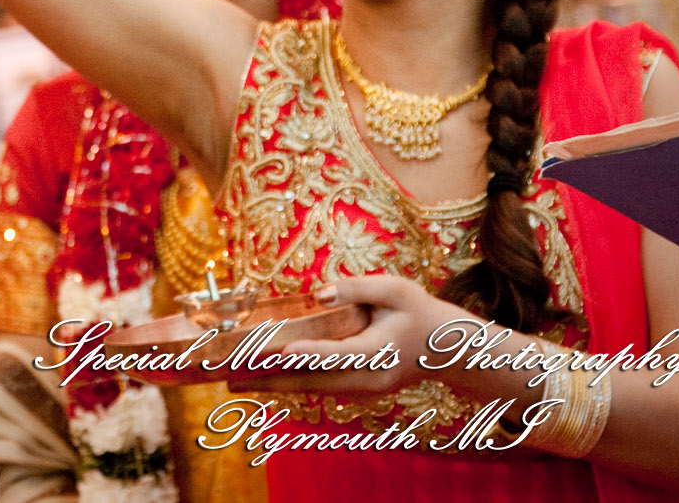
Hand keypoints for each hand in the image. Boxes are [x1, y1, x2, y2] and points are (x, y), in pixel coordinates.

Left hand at [226, 274, 447, 394]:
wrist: (445, 348)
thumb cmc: (418, 311)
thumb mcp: (395, 289)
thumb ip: (357, 289)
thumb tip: (319, 293)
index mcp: (379, 352)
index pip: (339, 354)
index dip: (311, 353)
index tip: (283, 350)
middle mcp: (368, 379)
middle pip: (315, 382)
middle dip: (273, 380)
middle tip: (233, 376)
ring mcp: (363, 389)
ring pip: (313, 390)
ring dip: (276, 385)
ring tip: (237, 381)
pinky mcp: (358, 389)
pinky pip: (320, 388)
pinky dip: (291, 384)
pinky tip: (265, 378)